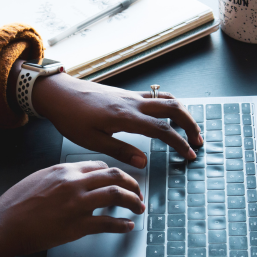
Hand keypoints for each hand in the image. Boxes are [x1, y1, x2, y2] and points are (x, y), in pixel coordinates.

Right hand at [0, 161, 144, 256]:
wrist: (3, 225)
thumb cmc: (16, 203)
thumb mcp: (39, 177)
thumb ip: (62, 175)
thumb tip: (80, 178)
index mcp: (65, 170)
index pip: (100, 166)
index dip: (115, 173)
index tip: (121, 181)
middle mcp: (74, 183)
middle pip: (114, 176)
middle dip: (132, 184)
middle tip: (138, 192)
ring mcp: (77, 204)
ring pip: (117, 195)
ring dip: (133, 201)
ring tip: (138, 207)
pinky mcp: (77, 226)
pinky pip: (107, 223)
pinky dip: (122, 225)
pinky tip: (127, 226)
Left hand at [32, 73, 202, 168]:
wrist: (59, 93)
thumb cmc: (71, 117)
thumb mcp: (92, 141)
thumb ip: (121, 151)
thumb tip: (144, 162)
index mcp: (126, 116)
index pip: (162, 129)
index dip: (179, 143)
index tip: (189, 155)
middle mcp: (133, 102)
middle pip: (173, 107)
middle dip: (190, 124)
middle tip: (197, 140)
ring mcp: (130, 95)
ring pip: (166, 98)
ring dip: (182, 112)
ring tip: (188, 128)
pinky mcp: (126, 94)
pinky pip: (155, 96)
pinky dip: (168, 105)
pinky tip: (167, 116)